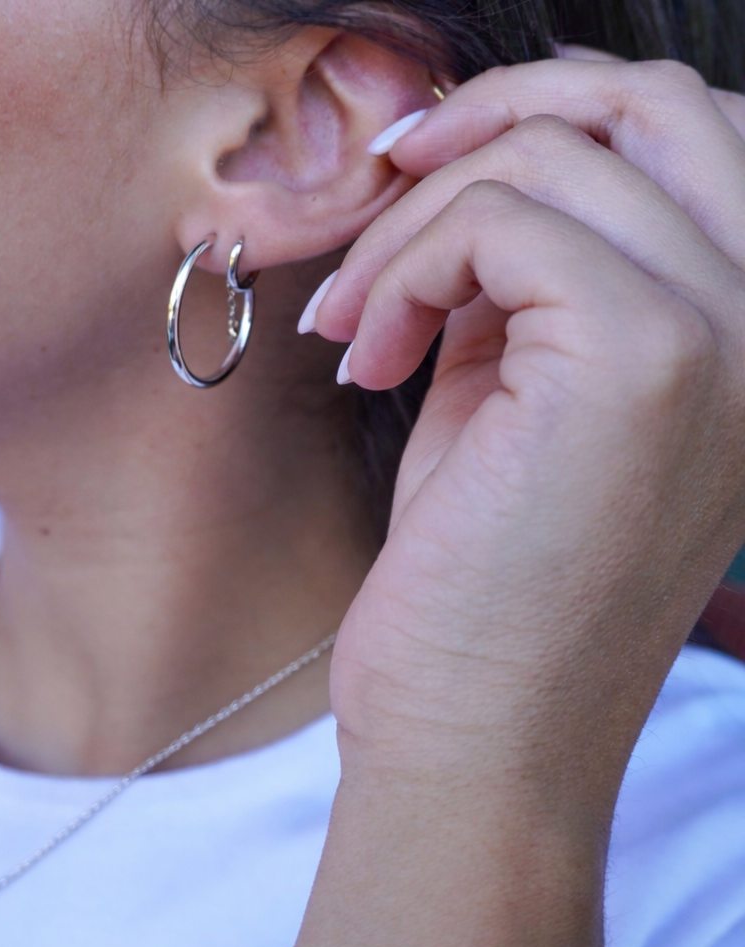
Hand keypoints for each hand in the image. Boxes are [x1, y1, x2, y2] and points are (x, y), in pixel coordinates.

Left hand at [311, 58, 744, 805]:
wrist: (475, 727)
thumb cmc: (481, 579)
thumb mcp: (515, 397)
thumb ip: (522, 283)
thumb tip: (466, 175)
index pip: (688, 133)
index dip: (549, 109)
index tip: (425, 162)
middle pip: (646, 104)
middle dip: (489, 112)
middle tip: (386, 176)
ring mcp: (726, 339)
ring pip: (549, 161)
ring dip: (412, 224)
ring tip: (355, 324)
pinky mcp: (642, 363)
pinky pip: (499, 223)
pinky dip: (402, 271)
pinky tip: (365, 359)